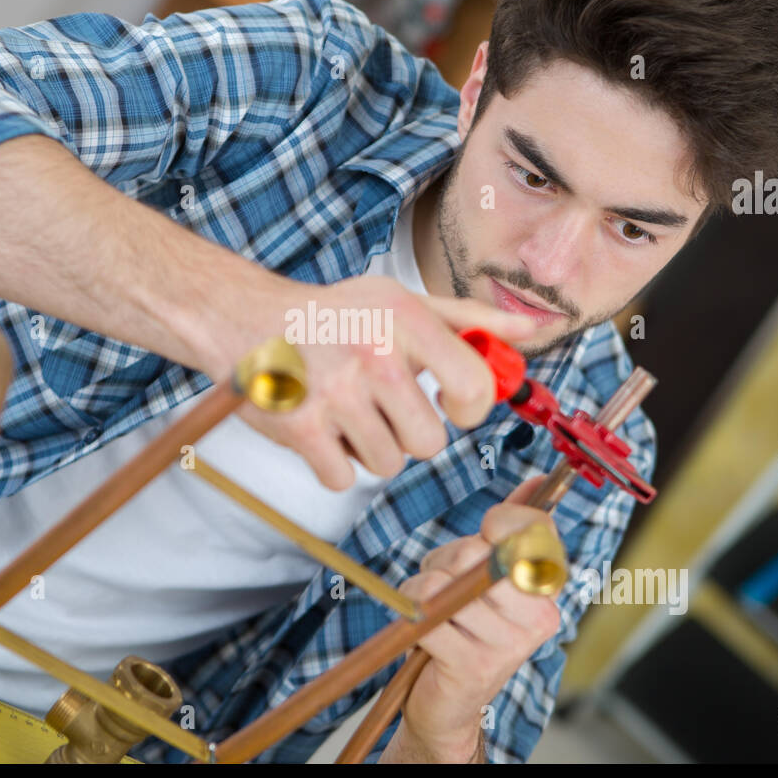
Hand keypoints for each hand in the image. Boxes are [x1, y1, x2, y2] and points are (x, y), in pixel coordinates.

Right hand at [209, 275, 536, 490]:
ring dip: (372, 448)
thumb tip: (532, 332)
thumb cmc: (332, 315)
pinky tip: (322, 427)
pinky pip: (344, 477)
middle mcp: (373, 355)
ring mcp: (335, 395)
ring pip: (388, 464)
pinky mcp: (300, 429)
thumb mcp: (401, 300)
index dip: (469, 408)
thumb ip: (468, 319)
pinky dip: (334, 462)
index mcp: (405, 319)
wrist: (245, 320)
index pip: (474, 387)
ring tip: (348, 411)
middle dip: (410, 432)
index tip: (451, 403)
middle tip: (383, 405)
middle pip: (429, 442)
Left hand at [393, 476, 560, 760]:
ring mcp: (509, 644)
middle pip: (475, 552)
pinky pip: (426, 616)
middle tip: (448, 590)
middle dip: (445, 562)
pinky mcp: (474, 665)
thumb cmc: (466, 629)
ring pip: (443, 583)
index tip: (485, 532)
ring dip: (421, 593)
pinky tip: (424, 636)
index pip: (534, 529)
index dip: (500, 523)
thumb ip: (512, 529)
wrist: (447, 704)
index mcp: (547, 588)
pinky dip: (411, 619)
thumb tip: (538, 480)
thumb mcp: (488, 575)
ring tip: (434, 615)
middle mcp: (539, 616)